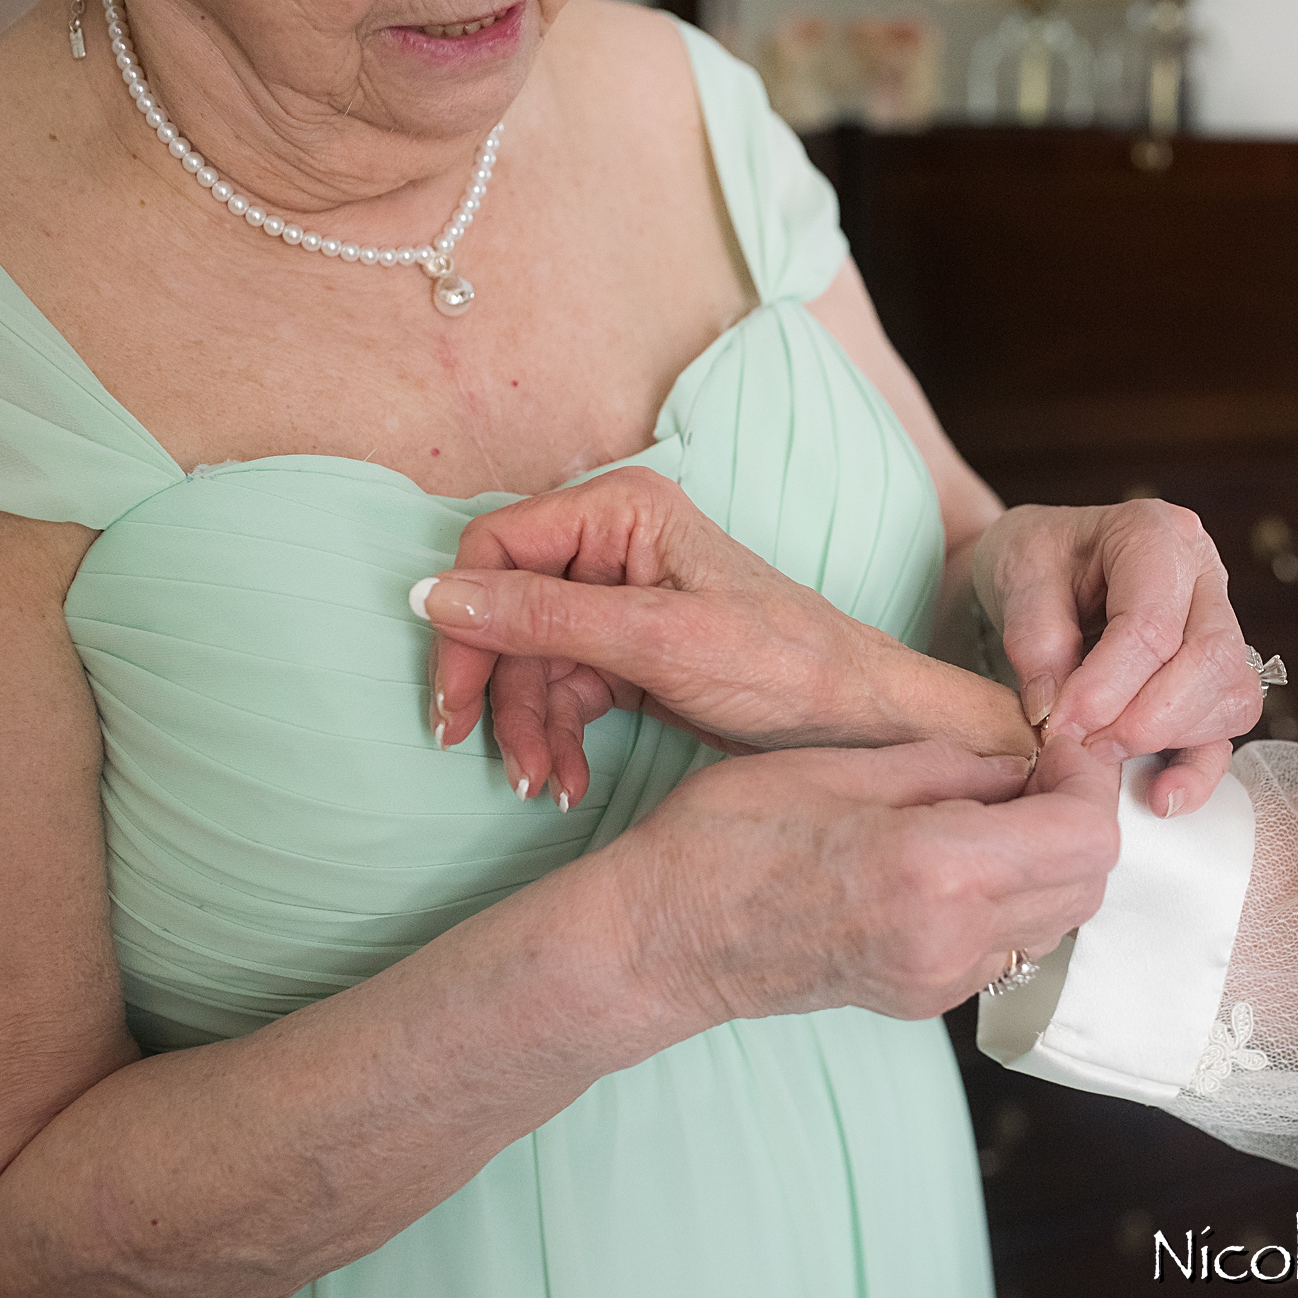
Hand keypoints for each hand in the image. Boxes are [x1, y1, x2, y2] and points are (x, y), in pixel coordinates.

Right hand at [417, 468, 1034, 804]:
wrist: (862, 728)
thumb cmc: (789, 670)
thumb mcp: (661, 643)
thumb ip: (547, 617)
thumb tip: (435, 595)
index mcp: (624, 511)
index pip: (497, 548)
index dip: (466, 622)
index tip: (456, 698)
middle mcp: (615, 545)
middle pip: (505, 611)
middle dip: (498, 691)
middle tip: (487, 757)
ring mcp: (621, 601)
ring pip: (529, 662)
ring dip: (526, 729)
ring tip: (542, 786)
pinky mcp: (632, 655)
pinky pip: (563, 692)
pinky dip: (557, 739)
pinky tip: (567, 782)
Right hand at [598, 736, 1121, 1023]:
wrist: (660, 943)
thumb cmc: (723, 840)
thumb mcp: (835, 765)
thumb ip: (949, 766)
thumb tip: (1024, 762)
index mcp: (936, 870)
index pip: (1083, 835)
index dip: (1091, 780)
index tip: (1064, 742)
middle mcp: (953, 939)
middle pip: (1087, 884)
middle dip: (1077, 816)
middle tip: (1035, 768)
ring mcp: (939, 980)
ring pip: (1056, 920)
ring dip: (1050, 860)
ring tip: (994, 809)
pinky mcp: (923, 1000)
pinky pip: (1006, 945)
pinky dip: (1010, 897)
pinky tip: (957, 858)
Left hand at [970, 501, 1261, 817]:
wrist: (1040, 566)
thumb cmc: (1032, 560)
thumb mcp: (1015, 573)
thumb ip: (1034, 636)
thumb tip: (1055, 711)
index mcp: (1155, 535)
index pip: (1152, 626)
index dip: (1105, 688)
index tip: (1056, 725)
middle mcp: (1204, 577)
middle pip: (1210, 663)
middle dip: (1142, 721)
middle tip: (1080, 746)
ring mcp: (1220, 626)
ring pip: (1231, 698)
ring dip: (1165, 740)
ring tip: (1099, 753)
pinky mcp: (1214, 677)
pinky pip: (1228, 730)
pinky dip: (1197, 769)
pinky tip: (1159, 797)